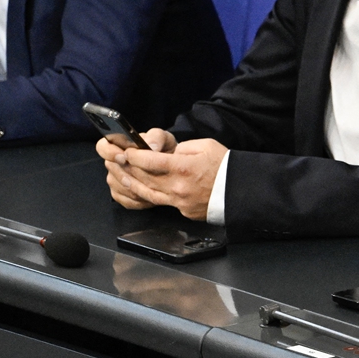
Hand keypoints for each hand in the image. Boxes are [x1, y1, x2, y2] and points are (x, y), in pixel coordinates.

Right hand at [98, 128, 176, 209]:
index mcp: (118, 144)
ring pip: (119, 185)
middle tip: (147, 174)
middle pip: (111, 168)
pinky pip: (126, 200)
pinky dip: (140, 199)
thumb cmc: (163, 149)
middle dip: (129, 171)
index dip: (110, 152)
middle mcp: (113, 162)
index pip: (103, 147)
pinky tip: (152, 195)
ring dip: (137, 186)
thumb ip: (156, 138)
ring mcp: (115, 179)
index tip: (124, 157)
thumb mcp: (164, 139)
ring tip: (155, 185)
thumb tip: (151, 146)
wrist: (170, 166)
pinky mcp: (120, 194)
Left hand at [105, 137, 226, 220]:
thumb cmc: (225, 166)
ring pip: (148, 194)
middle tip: (118, 162)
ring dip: (133, 185)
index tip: (127, 152)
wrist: (240, 191)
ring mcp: (179, 201)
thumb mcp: (206, 146)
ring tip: (122, 178)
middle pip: (145, 178)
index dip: (135, 156)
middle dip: (129, 169)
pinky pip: (162, 202)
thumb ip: (184, 148)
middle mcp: (178, 186)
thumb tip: (170, 154)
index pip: (151, 161)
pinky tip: (142, 191)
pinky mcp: (183, 211)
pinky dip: (149, 195)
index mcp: (183, 167)